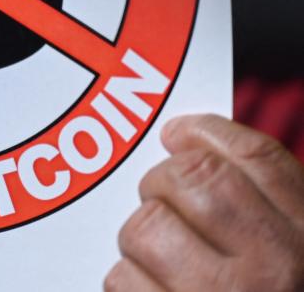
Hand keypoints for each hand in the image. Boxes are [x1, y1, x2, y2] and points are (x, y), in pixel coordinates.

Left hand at [106, 114, 303, 290]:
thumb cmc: (275, 289)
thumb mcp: (294, 250)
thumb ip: (261, 206)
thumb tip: (186, 143)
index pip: (258, 162)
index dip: (208, 135)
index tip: (179, 134)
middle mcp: (275, 272)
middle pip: (193, 182)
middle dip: (163, 182)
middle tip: (161, 197)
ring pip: (146, 229)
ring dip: (140, 238)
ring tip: (161, 259)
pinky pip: (123, 282)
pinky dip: (128, 284)